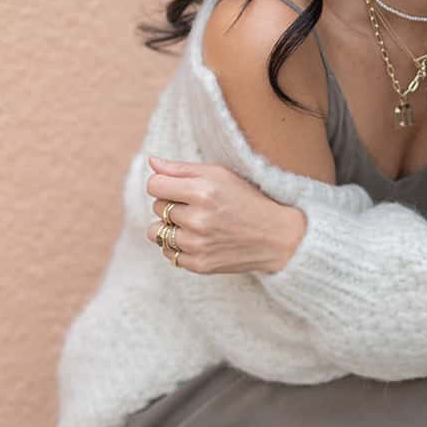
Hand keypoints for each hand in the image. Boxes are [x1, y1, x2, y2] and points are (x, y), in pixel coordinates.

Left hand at [145, 156, 305, 274]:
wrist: (274, 236)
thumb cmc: (246, 199)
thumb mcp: (219, 175)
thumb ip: (182, 169)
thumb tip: (152, 161)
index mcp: (202, 191)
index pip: (154, 185)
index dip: (163, 184)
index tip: (177, 188)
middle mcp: (198, 219)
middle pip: (157, 207)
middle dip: (171, 204)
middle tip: (196, 205)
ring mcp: (197, 244)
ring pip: (156, 232)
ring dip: (169, 227)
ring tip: (192, 223)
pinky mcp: (198, 264)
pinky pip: (168, 253)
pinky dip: (178, 246)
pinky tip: (198, 239)